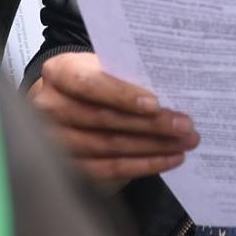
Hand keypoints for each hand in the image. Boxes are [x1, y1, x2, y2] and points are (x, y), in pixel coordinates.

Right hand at [27, 51, 196, 187]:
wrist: (66, 102)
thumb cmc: (93, 81)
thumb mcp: (103, 66)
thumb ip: (126, 74)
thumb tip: (170, 91)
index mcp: (58, 72)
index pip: (87, 83)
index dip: (121, 94)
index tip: (155, 103)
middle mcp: (50, 107)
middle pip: (103, 119)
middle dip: (150, 124)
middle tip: (185, 125)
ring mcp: (55, 141)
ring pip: (109, 146)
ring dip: (153, 146)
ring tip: (184, 143)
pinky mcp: (69, 167)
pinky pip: (109, 169)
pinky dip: (143, 166)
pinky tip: (168, 159)